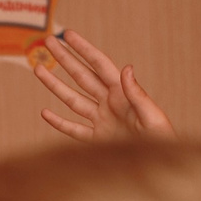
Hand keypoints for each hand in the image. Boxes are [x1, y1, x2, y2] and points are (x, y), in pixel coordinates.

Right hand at [33, 31, 174, 142]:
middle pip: (81, 76)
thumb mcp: (152, 116)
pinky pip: (73, 129)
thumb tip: (126, 68)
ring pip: (72, 99)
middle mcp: (109, 103)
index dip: (83, 49)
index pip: (99, 65)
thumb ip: (137, 94)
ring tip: (38, 69)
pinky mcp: (96, 140)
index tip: (68, 35)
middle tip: (49, 42)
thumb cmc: (162, 141)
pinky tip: (45, 113)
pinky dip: (58, 122)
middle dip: (64, 59)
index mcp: (122, 93)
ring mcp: (101, 121)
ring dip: (55, 85)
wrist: (158, 166)